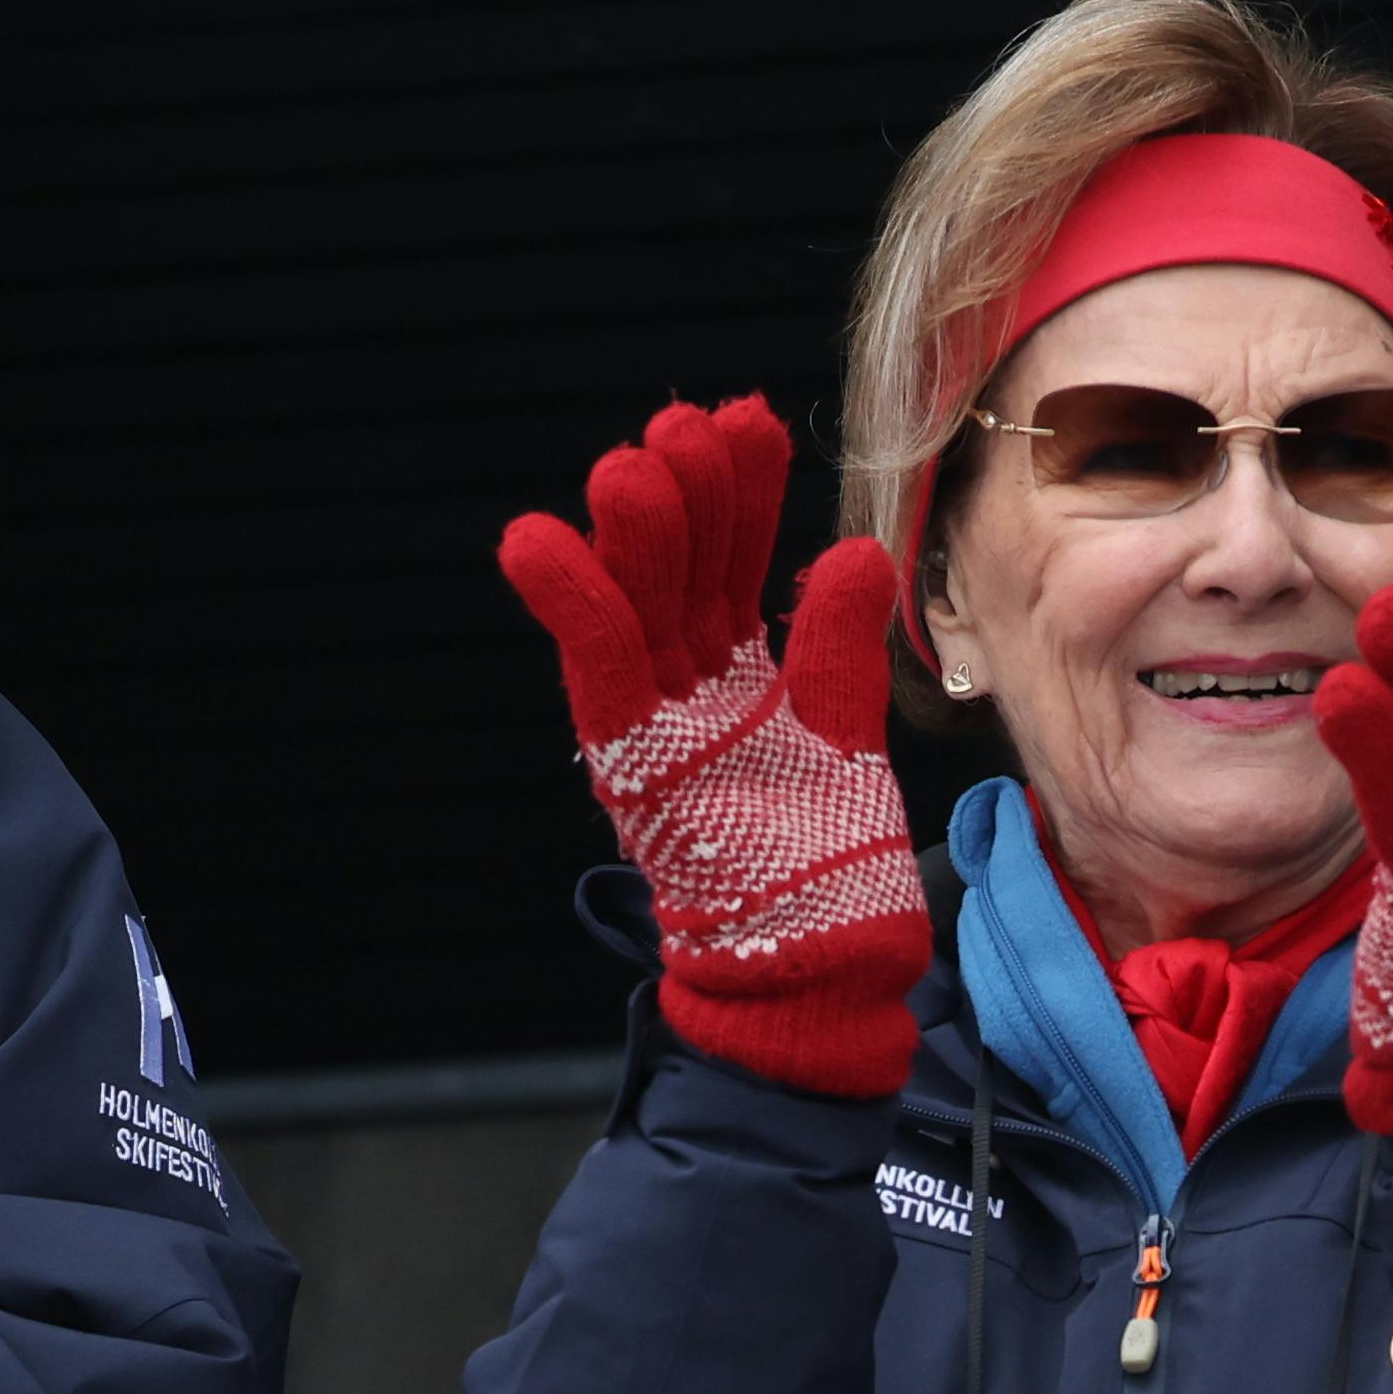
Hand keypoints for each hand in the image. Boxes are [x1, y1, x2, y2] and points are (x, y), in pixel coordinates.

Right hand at [496, 395, 928, 1098]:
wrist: (821, 972)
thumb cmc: (831, 870)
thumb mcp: (845, 738)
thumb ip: (835, 648)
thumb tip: (854, 550)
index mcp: (734, 680)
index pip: (731, 566)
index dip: (739, 494)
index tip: (749, 422)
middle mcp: (684, 694)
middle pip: (677, 571)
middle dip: (683, 494)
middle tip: (691, 424)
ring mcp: (654, 728)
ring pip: (633, 607)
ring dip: (628, 534)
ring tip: (629, 464)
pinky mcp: (632, 765)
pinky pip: (594, 672)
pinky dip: (567, 608)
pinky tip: (537, 542)